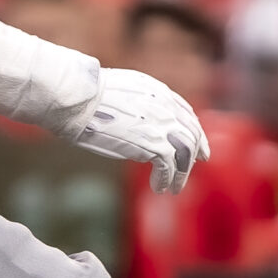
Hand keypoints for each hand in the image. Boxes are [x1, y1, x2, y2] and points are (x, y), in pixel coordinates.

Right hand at [59, 68, 210, 193]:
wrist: (80, 100)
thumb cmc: (86, 95)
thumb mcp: (120, 90)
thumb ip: (136, 102)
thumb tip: (132, 117)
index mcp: (158, 92)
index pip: (184, 112)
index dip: (192, 128)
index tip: (195, 141)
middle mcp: (166, 108)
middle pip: (191, 132)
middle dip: (197, 150)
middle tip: (198, 163)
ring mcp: (163, 127)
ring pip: (186, 154)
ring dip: (182, 173)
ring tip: (175, 187)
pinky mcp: (155, 146)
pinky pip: (169, 167)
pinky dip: (166, 179)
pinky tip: (159, 188)